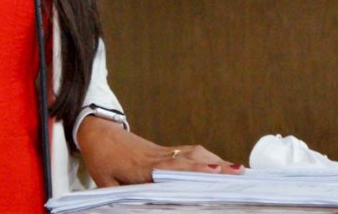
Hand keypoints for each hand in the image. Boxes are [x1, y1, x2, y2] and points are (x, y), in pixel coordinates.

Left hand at [76, 116, 243, 186]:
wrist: (98, 132)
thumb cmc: (102, 160)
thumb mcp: (105, 183)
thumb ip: (119, 196)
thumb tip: (131, 208)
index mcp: (141, 166)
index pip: (171, 168)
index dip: (193, 170)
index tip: (213, 172)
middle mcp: (156, 157)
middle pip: (189, 159)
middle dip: (215, 166)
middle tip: (239, 172)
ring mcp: (162, 151)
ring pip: (193, 153)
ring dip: (215, 161)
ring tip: (239, 171)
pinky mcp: (165, 150)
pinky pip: (189, 153)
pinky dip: (207, 159)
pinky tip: (221, 166)